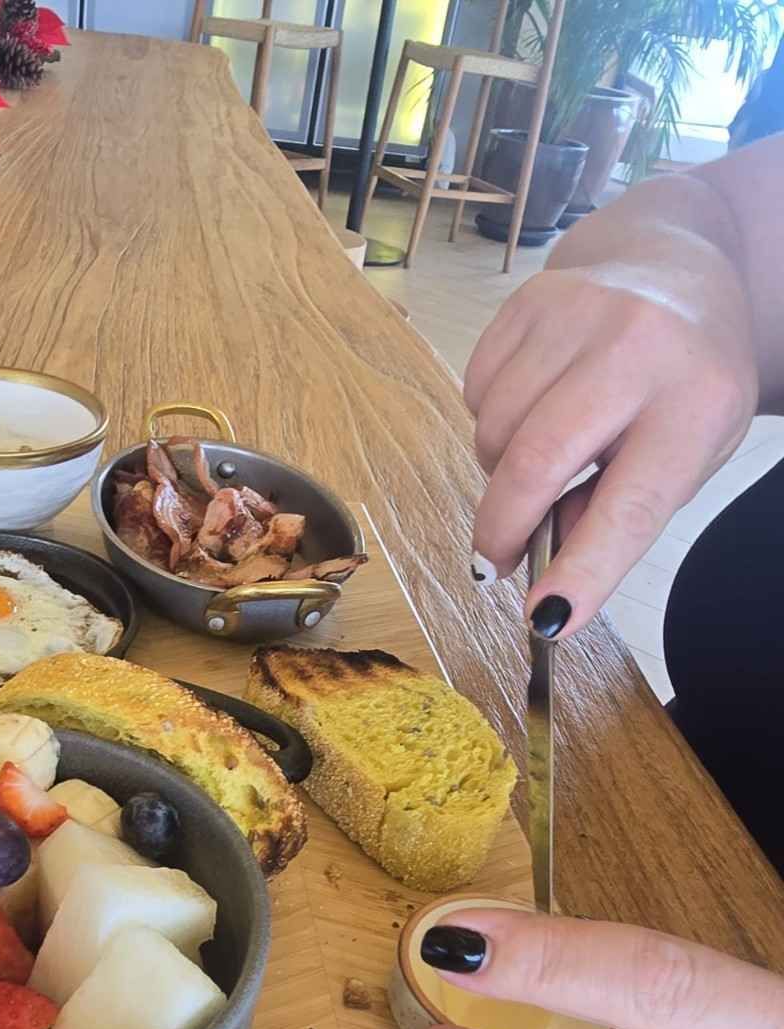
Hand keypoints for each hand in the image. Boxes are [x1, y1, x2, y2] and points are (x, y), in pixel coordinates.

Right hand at [462, 260, 756, 638]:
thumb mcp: (687, 454)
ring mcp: (577, 314)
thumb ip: (622, 512)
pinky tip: (530, 407)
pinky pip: (475, 393)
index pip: (631, 507)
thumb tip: (547, 570)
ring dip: (499, 471)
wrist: (675, 267)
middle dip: (503, 529)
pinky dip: (490, 420)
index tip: (545, 619)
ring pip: (494, 433)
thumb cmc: (683, 381)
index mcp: (696, 403)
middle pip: (537, 462)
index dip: (584, 570)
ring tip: (538, 461)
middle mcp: (638, 348)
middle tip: (495, 564)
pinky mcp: (529, 300)